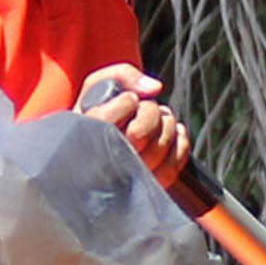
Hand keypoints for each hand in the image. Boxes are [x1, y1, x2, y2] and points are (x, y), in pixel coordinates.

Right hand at [78, 68, 193, 190]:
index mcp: (85, 136)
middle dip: (150, 113)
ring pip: (159, 148)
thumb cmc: (95, 118)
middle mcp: (102, 163)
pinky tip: (172, 135)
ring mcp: (126, 180)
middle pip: (139, 133)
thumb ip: (122, 75)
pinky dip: (180, 145)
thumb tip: (155, 88)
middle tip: (144, 111)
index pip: (109, 119)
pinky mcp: (146, 189)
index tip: (127, 101)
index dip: (126, 103)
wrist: (93, 157)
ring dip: (166, 127)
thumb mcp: (97, 87)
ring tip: (156, 124)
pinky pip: (173, 168)